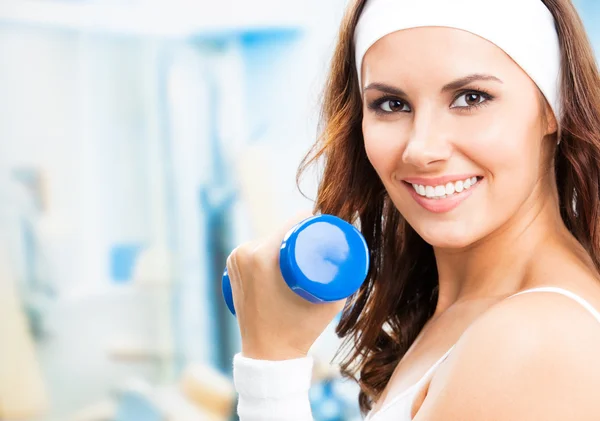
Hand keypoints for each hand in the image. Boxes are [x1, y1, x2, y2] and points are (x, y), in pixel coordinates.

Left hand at [226, 210, 346, 360]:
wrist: (267, 356)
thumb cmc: (298, 331)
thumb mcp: (329, 303)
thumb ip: (346, 280)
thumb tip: (359, 258)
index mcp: (261, 256)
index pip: (292, 224)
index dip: (312, 218)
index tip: (327, 225)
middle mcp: (243, 253)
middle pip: (279, 230)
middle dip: (300, 230)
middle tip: (321, 238)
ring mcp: (234, 260)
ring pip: (266, 238)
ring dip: (284, 238)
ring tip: (305, 244)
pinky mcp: (232, 268)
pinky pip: (254, 248)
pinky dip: (268, 246)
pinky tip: (281, 247)